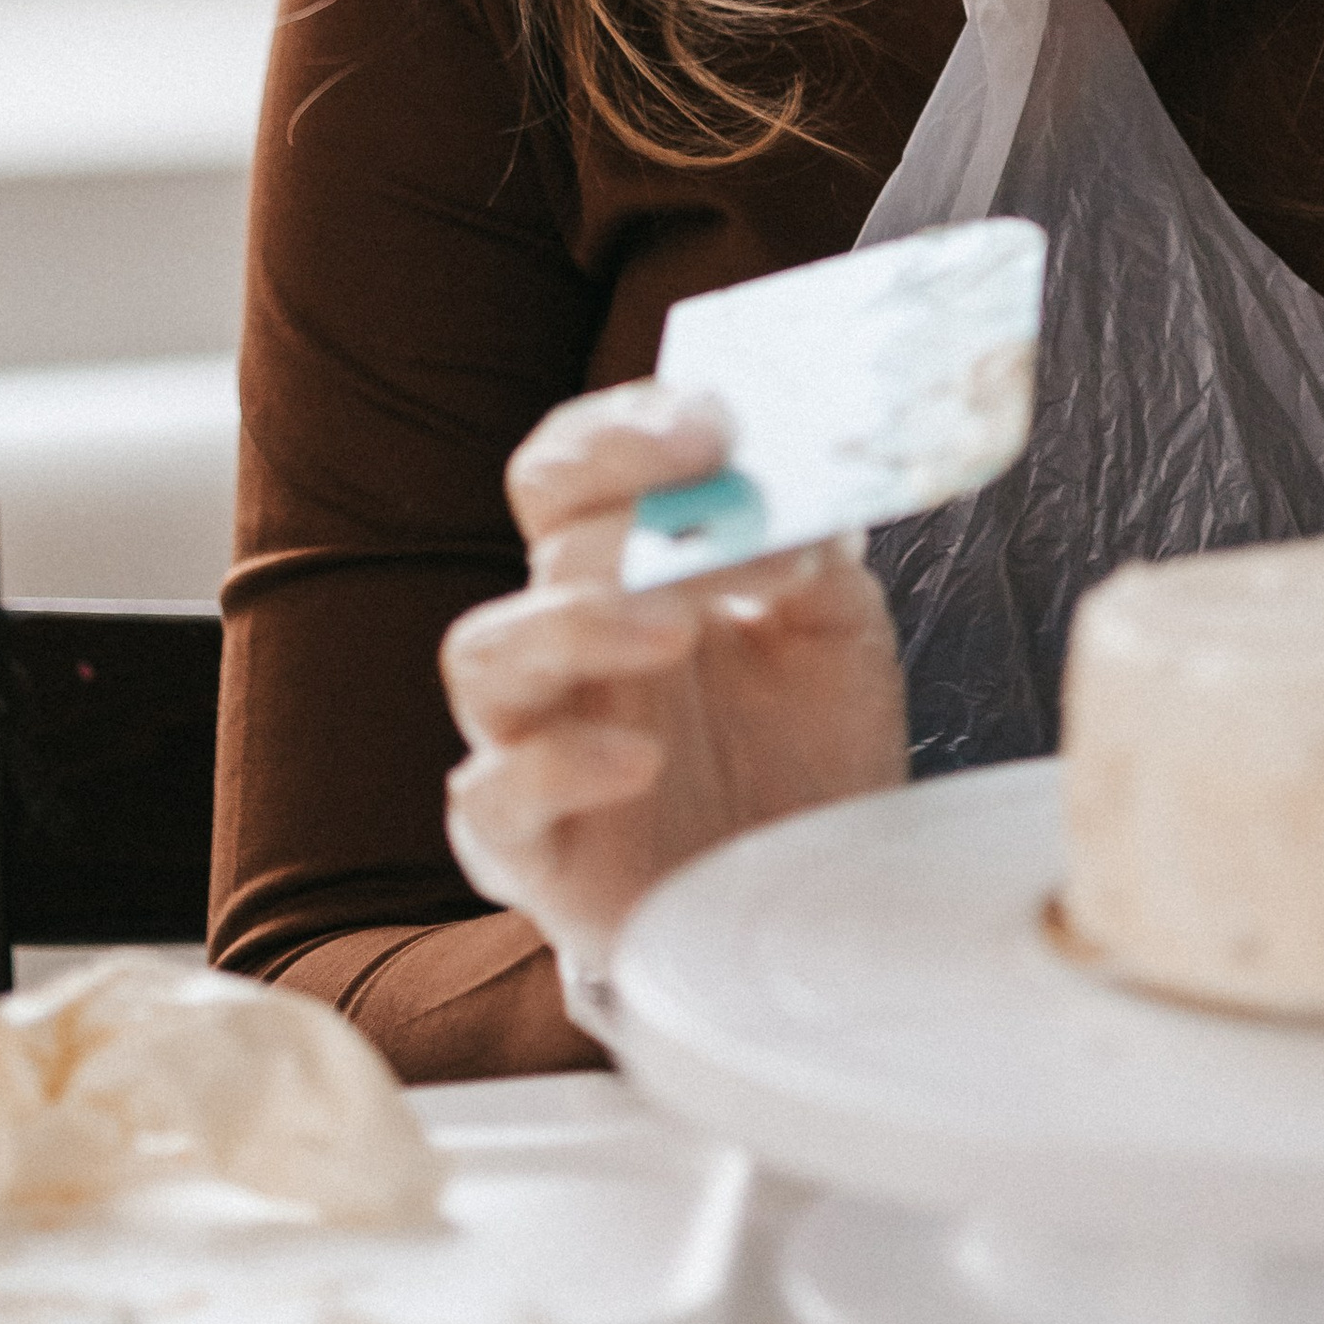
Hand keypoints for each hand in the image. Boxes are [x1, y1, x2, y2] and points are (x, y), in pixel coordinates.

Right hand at [440, 387, 909, 980]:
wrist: (816, 901)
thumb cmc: (809, 751)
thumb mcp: (839, 631)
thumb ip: (817, 553)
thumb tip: (807, 487)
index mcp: (628, 567)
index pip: (576, 466)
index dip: (623, 429)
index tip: (713, 423)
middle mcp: (568, 642)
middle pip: (541, 540)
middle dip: (619, 502)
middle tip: (709, 497)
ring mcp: (537, 743)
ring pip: (484, 654)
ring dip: (575, 620)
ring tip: (674, 626)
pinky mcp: (534, 854)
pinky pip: (490, 799)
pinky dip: (553, 767)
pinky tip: (637, 761)